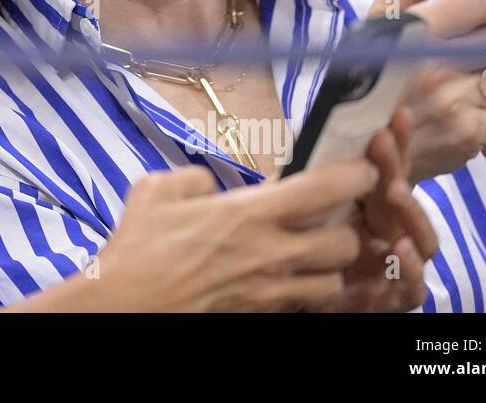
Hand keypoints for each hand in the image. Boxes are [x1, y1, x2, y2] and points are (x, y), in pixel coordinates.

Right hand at [77, 159, 377, 311]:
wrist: (124, 305)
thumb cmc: (137, 250)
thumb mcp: (155, 192)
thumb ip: (192, 178)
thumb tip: (209, 183)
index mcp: (248, 214)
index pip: (325, 189)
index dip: (355, 175)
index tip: (361, 168)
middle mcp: (269, 254)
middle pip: (345, 243)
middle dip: (349, 228)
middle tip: (335, 216)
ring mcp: (268, 292)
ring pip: (334, 283)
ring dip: (332, 267)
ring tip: (317, 254)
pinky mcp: (261, 317)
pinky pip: (304, 306)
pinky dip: (307, 294)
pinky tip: (290, 281)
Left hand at [328, 109, 438, 311]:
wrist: (310, 298)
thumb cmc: (313, 252)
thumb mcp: (311, 213)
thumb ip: (319, 182)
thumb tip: (316, 135)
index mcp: (375, 209)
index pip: (391, 171)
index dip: (397, 144)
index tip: (396, 114)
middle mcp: (394, 233)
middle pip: (406, 199)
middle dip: (398, 171)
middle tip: (383, 144)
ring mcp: (400, 266)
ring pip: (424, 243)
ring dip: (412, 216)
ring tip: (395, 193)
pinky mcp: (396, 300)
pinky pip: (409, 291)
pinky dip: (407, 275)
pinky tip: (397, 254)